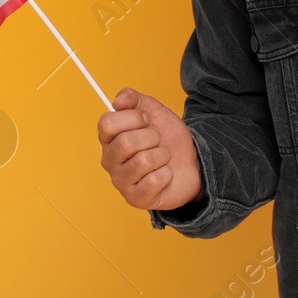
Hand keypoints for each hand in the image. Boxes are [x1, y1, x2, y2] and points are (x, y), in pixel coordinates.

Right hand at [97, 88, 202, 211]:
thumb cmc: (167, 139)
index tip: (147, 120)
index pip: (106, 123)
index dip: (132, 117)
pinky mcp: (136, 198)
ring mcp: (121, 182)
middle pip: (125, 142)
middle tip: (158, 141)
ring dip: (162, 155)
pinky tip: (165, 174)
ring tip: (163, 158)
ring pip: (143, 160)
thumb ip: (134, 99)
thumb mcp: (154, 111)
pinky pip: (154, 180)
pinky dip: (167, 173)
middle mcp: (110, 161)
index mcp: (109, 139)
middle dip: (152, 137)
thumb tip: (118, 101)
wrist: (191, 162)